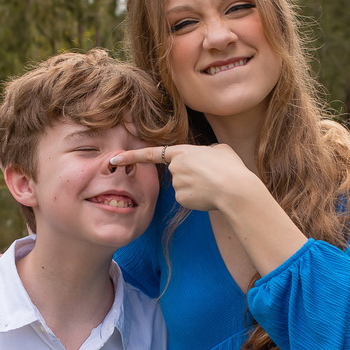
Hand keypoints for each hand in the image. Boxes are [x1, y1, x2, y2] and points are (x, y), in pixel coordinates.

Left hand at [111, 143, 255, 211]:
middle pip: (177, 172)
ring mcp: (177, 184)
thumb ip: (207, 152)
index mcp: (183, 151)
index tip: (114, 158)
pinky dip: (197, 199)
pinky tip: (209, 196)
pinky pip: (187, 198)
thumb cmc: (231, 167)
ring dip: (196, 187)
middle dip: (191, 176)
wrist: (234, 189)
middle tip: (210, 177)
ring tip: (213, 185)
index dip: (132, 155)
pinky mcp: (181, 199)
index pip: (152, 153)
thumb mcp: (221, 150)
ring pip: (183, 186)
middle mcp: (175, 167)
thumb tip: (205, 158)